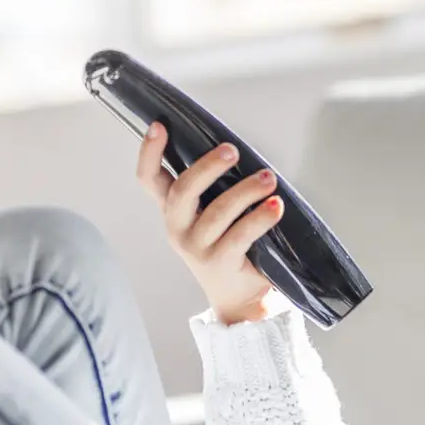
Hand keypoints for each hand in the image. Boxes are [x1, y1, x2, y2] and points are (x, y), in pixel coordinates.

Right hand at [134, 121, 280, 324]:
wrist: (237, 298)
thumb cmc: (227, 245)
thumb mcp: (210, 215)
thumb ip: (212, 187)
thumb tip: (232, 151)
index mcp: (172, 211)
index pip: (149, 180)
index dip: (149, 153)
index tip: (159, 126)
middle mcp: (177, 228)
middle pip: (183, 192)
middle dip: (206, 167)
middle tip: (231, 151)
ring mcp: (196, 247)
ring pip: (217, 212)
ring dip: (245, 191)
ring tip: (268, 179)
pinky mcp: (219, 263)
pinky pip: (240, 235)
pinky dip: (260, 218)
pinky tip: (275, 207)